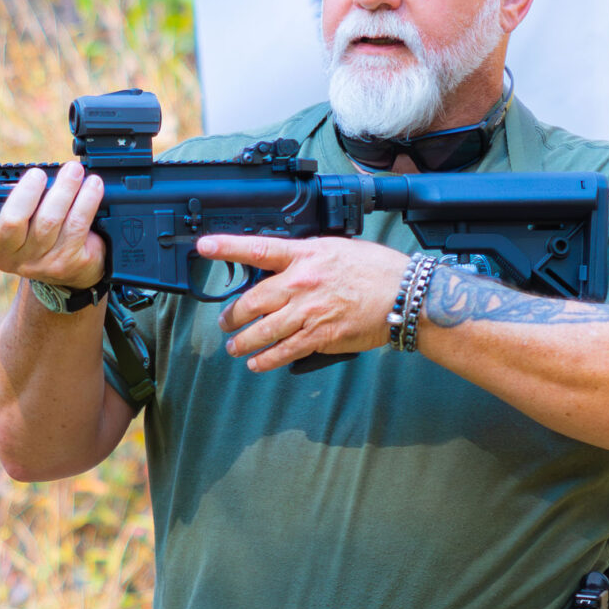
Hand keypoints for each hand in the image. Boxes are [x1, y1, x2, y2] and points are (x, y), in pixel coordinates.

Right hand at [0, 159, 106, 291]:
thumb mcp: (10, 213)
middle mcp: (10, 256)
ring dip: (64, 190)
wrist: (72, 268)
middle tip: (38, 173)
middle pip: (12, 223)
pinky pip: (77, 227)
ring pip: (49, 222)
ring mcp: (39, 262)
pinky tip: (93, 187)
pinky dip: (86, 202)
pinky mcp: (68, 262)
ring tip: (74, 171)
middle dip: (26, 193)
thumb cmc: (35, 229)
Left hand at [200, 232, 400, 370]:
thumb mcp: (337, 249)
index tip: (204, 245)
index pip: (257, 248)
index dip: (227, 247)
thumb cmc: (376, 270)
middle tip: (225, 321)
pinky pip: (284, 351)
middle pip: (251, 300)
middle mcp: (301, 283)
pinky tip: (256, 363)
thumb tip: (286, 266)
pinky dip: (266, 360)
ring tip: (234, 347)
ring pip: (262, 330)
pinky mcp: (320, 337)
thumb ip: (307, 257)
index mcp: (305, 255)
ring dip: (242, 342)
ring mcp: (308, 312)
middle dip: (232, 314)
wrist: (404, 296)